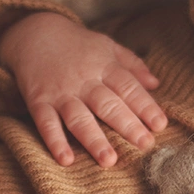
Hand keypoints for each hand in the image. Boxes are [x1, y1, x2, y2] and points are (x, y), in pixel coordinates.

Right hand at [0, 11, 168, 166]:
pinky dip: (55, 141)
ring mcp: (60, 92)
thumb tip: (156, 84)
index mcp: (104, 66)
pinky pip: (46, 123)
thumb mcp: (107, 46)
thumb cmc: (77, 44)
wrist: (34, 33)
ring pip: (79, 118)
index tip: (160, 124)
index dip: (145, 106)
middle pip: (108, 104)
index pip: (128, 87)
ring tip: (109, 161)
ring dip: (94, 140)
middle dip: (127, 125)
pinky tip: (65, 160)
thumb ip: (132, 64)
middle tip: (145, 145)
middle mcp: (84, 80)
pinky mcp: (39, 101)